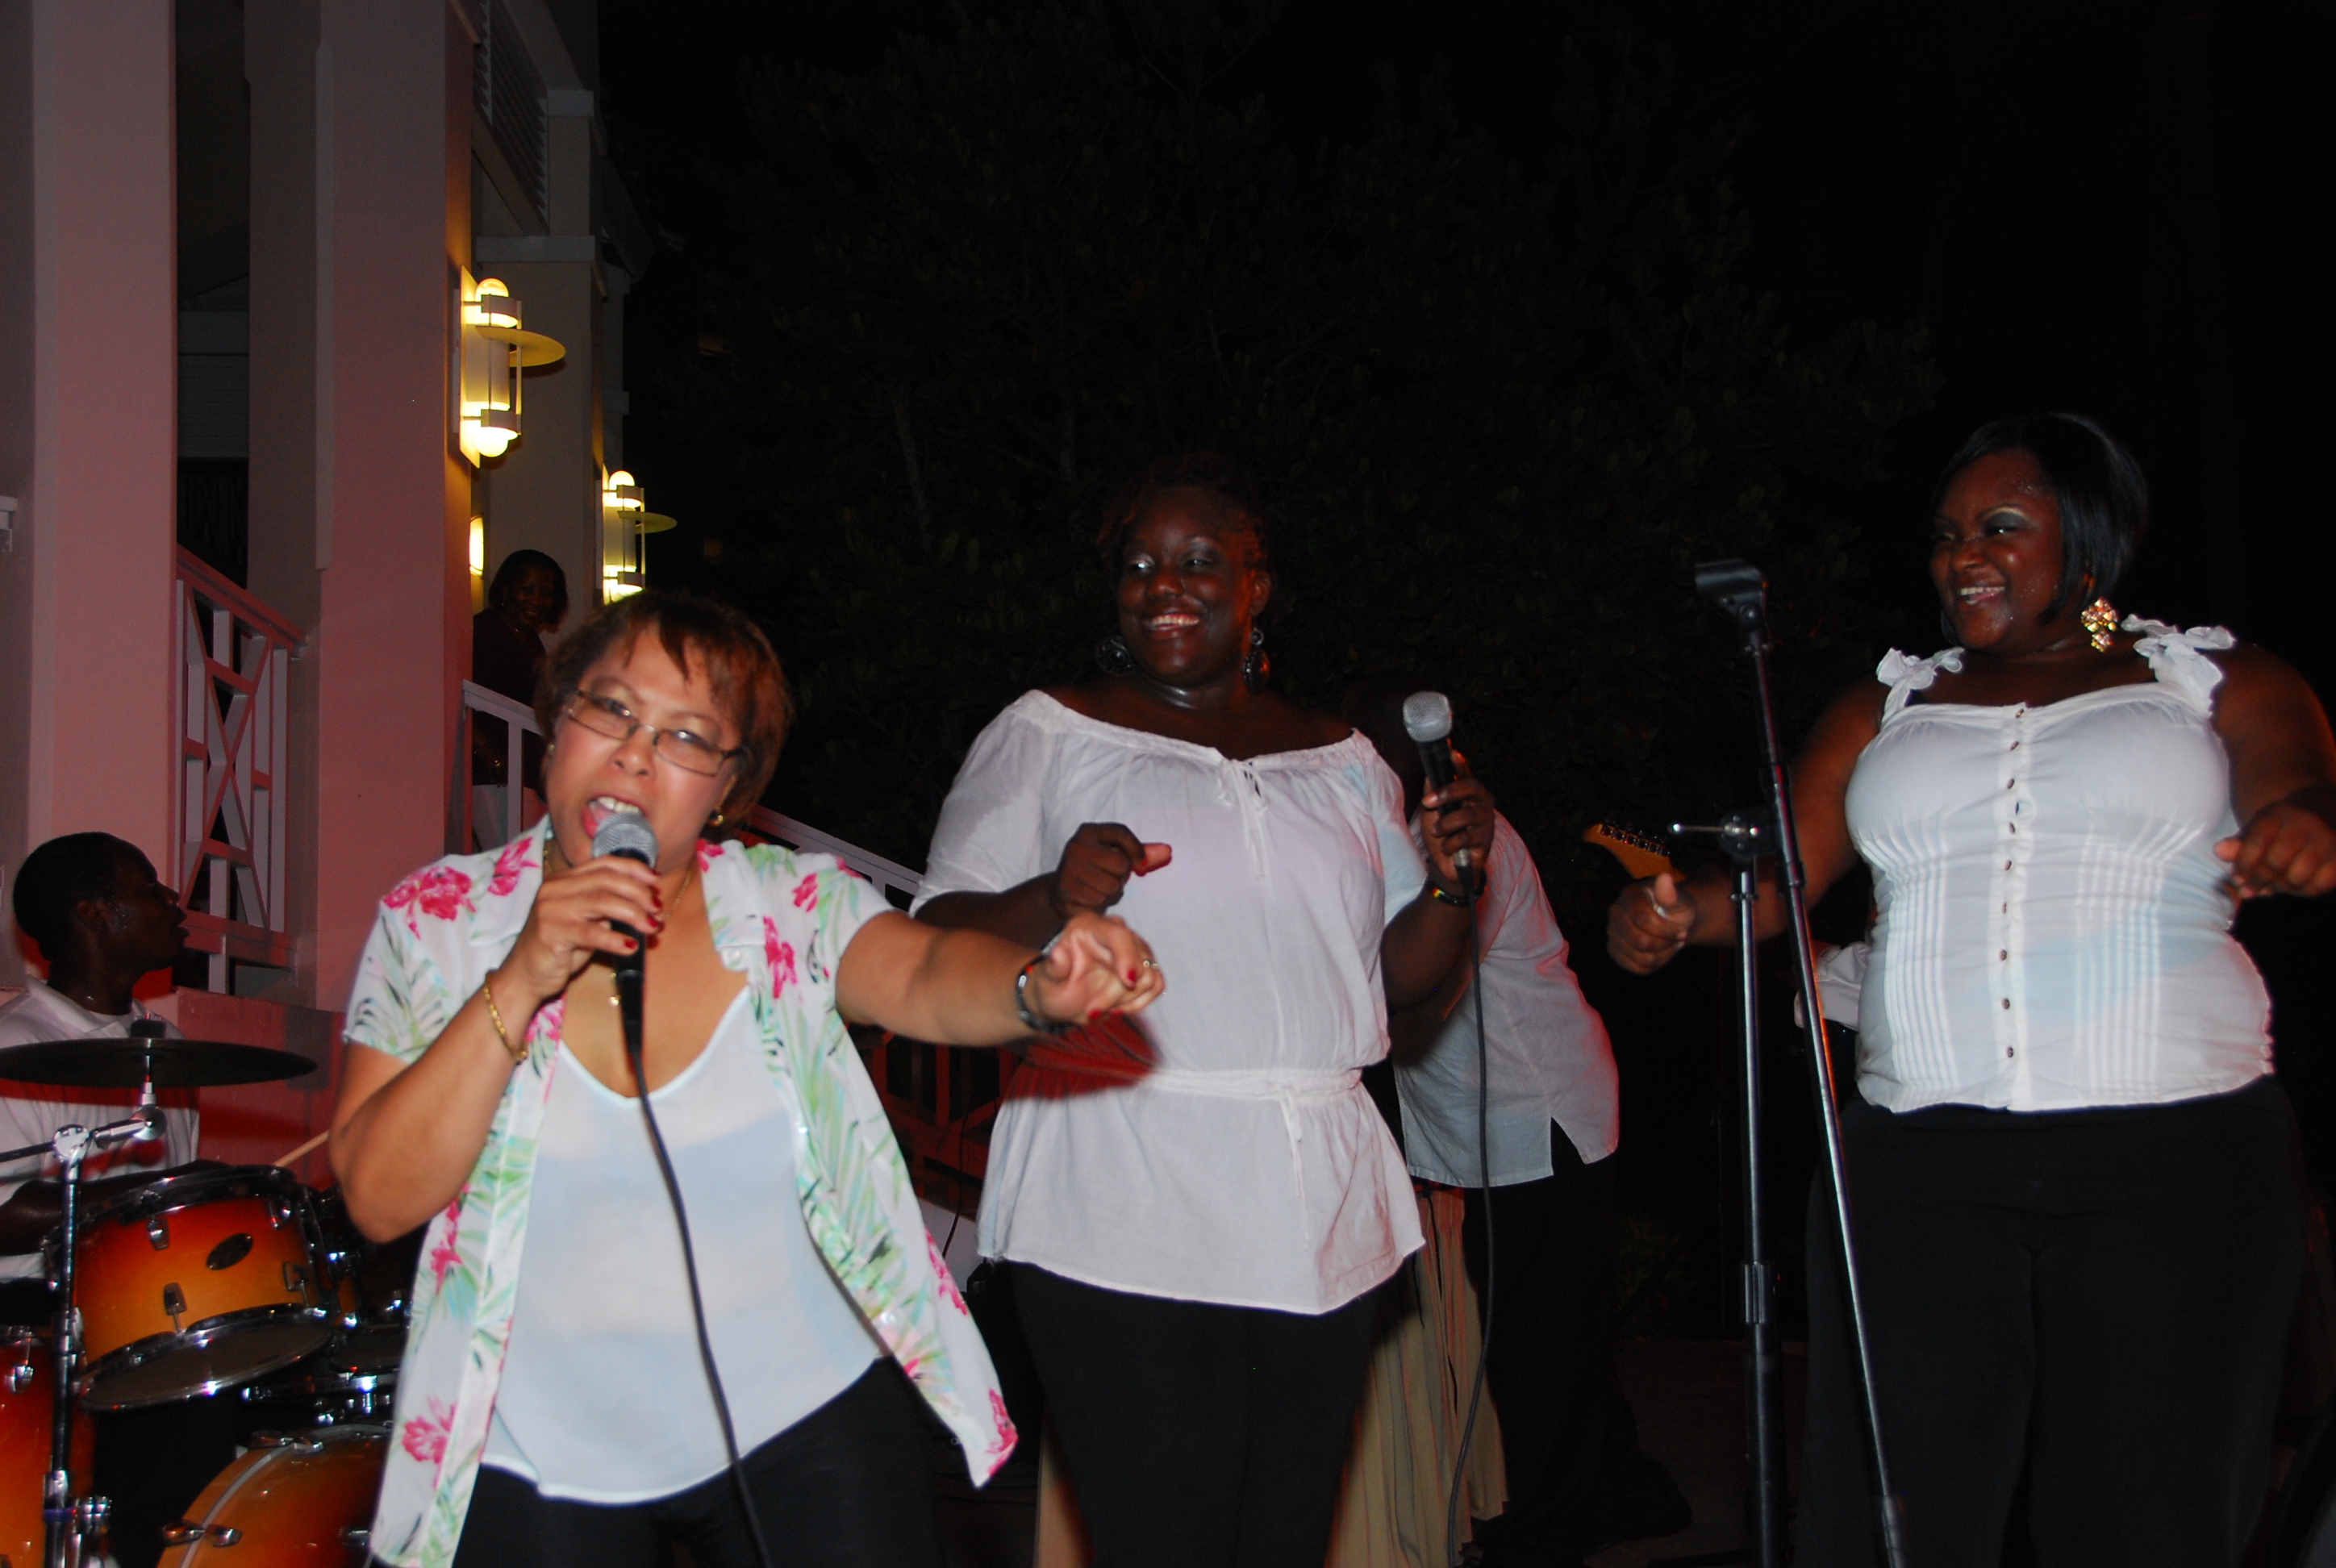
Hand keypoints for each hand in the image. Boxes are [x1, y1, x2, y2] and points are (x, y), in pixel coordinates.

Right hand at [500, 851, 664, 1004]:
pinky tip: (631, 946)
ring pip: (602, 902)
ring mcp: (551, 909)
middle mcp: (555, 889)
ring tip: (652, 928)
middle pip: (607, 880)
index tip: (656, 881)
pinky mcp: (551, 933)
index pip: (604, 863)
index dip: (634, 869)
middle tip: (658, 910)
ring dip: (634, 914)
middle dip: (639, 893)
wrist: (525, 975)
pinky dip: (616, 939)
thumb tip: (648, 904)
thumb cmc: (561, 947)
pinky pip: (591, 933)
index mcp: (564, 879)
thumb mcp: (586, 920)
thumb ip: (608, 907)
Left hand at [1024, 911, 1166, 1027]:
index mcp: (1090, 926)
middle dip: (1115, 993)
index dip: (1127, 957)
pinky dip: (1139, 1002)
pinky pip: (1156, 985)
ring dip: (1126, 1001)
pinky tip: (1118, 1008)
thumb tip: (1059, 954)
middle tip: (1090, 1012)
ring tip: (1100, 1008)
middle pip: (1136, 961)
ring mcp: (1134, 949)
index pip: (1119, 935)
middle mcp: (1116, 932)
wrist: (1062, 995)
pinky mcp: (1145, 967)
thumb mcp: (1047, 978)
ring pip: (1148, 976)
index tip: (1128, 982)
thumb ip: (1054, 966)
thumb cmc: (1054, 983)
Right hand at [1050, 823, 1171, 918]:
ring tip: (1100, 887)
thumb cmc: (1095, 868)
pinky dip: (1100, 903)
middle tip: (1109, 877)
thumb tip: (1169, 851)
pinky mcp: (1066, 890)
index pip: (1122, 833)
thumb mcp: (1116, 854)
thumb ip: (1142, 852)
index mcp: (1088, 831)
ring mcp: (1069, 868)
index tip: (1140, 865)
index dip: (1136, 851)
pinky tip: (1091, 897)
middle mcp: (1076, 846)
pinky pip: (1099, 901)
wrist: (1060, 889)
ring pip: (1112, 886)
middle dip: (1121, 876)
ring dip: (1112, 892)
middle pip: (1121, 864)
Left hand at [1420, 756, 1493, 893]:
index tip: (1452, 753)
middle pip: (1472, 787)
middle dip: (1448, 792)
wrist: (1446, 866)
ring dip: (1445, 824)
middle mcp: (1481, 802)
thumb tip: (1430, 775)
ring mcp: (1486, 821)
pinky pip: (1466, 837)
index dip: (1461, 763)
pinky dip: (1450, 843)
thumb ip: (1432, 793)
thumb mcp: (1431, 813)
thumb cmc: (1441, 834)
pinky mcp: (1486, 840)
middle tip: (1428, 802)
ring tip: (1436, 831)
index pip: (1466, 774)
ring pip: (1467, 814)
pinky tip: (1447, 847)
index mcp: (1468, 793)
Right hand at [1607, 873, 1695, 973]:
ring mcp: (1612, 933)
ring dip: (1663, 955)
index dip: (1667, 931)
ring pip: (1640, 958)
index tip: (1683, 933)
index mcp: (1629, 895)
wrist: (1671, 920)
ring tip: (1670, 945)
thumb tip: (1665, 877)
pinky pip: (1636, 968)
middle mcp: (1615, 913)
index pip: (1644, 921)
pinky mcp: (1614, 950)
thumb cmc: (1675, 909)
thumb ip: (1670, 894)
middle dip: (1666, 944)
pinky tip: (1661, 953)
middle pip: (1642, 942)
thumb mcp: (1679, 901)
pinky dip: (1654, 965)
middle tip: (1678, 939)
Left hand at [2217, 795, 2335, 899]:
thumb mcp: (2258, 827)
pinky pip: (2319, 885)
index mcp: (2279, 814)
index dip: (2244, 865)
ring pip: (2297, 877)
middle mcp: (2306, 825)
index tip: (2237, 878)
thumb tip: (2220, 851)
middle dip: (2258, 881)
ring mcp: (2327, 841)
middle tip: (2250, 890)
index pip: (2256, 842)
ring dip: (2280, 888)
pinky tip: (2295, 887)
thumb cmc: (2282, 826)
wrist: (2323, 809)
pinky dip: (2303, 891)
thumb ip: (2239, 843)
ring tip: (2272, 887)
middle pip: (2276, 863)